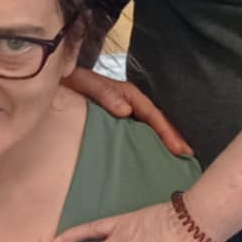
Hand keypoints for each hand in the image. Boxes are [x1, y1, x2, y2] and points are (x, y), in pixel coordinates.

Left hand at [61, 68, 191, 156]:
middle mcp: (129, 104)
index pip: (153, 115)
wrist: (54, 81)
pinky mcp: (112, 123)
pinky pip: (133, 134)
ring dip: (161, 143)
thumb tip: (126, 110)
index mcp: (128, 94)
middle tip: (187, 158)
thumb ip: (105, 94)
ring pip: (147, 129)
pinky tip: (148, 158)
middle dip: (172, 139)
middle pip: (155, 123)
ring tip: (175, 160)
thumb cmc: (71, 80)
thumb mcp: (88, 83)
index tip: (179, 149)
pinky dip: (144, 144)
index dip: (167, 131)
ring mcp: (122, 114)